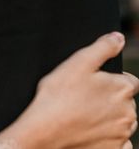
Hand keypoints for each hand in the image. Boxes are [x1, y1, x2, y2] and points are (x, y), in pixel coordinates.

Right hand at [0, 32, 138, 148]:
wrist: (46, 130)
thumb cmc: (59, 95)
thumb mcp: (78, 62)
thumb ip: (102, 47)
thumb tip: (119, 38)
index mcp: (123, 88)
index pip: (130, 80)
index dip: (112, 79)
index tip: (93, 81)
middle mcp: (129, 112)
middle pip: (126, 102)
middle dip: (111, 98)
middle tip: (84, 96)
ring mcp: (122, 134)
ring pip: (123, 121)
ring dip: (111, 117)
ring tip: (84, 112)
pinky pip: (120, 143)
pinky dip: (110, 137)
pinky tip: (91, 130)